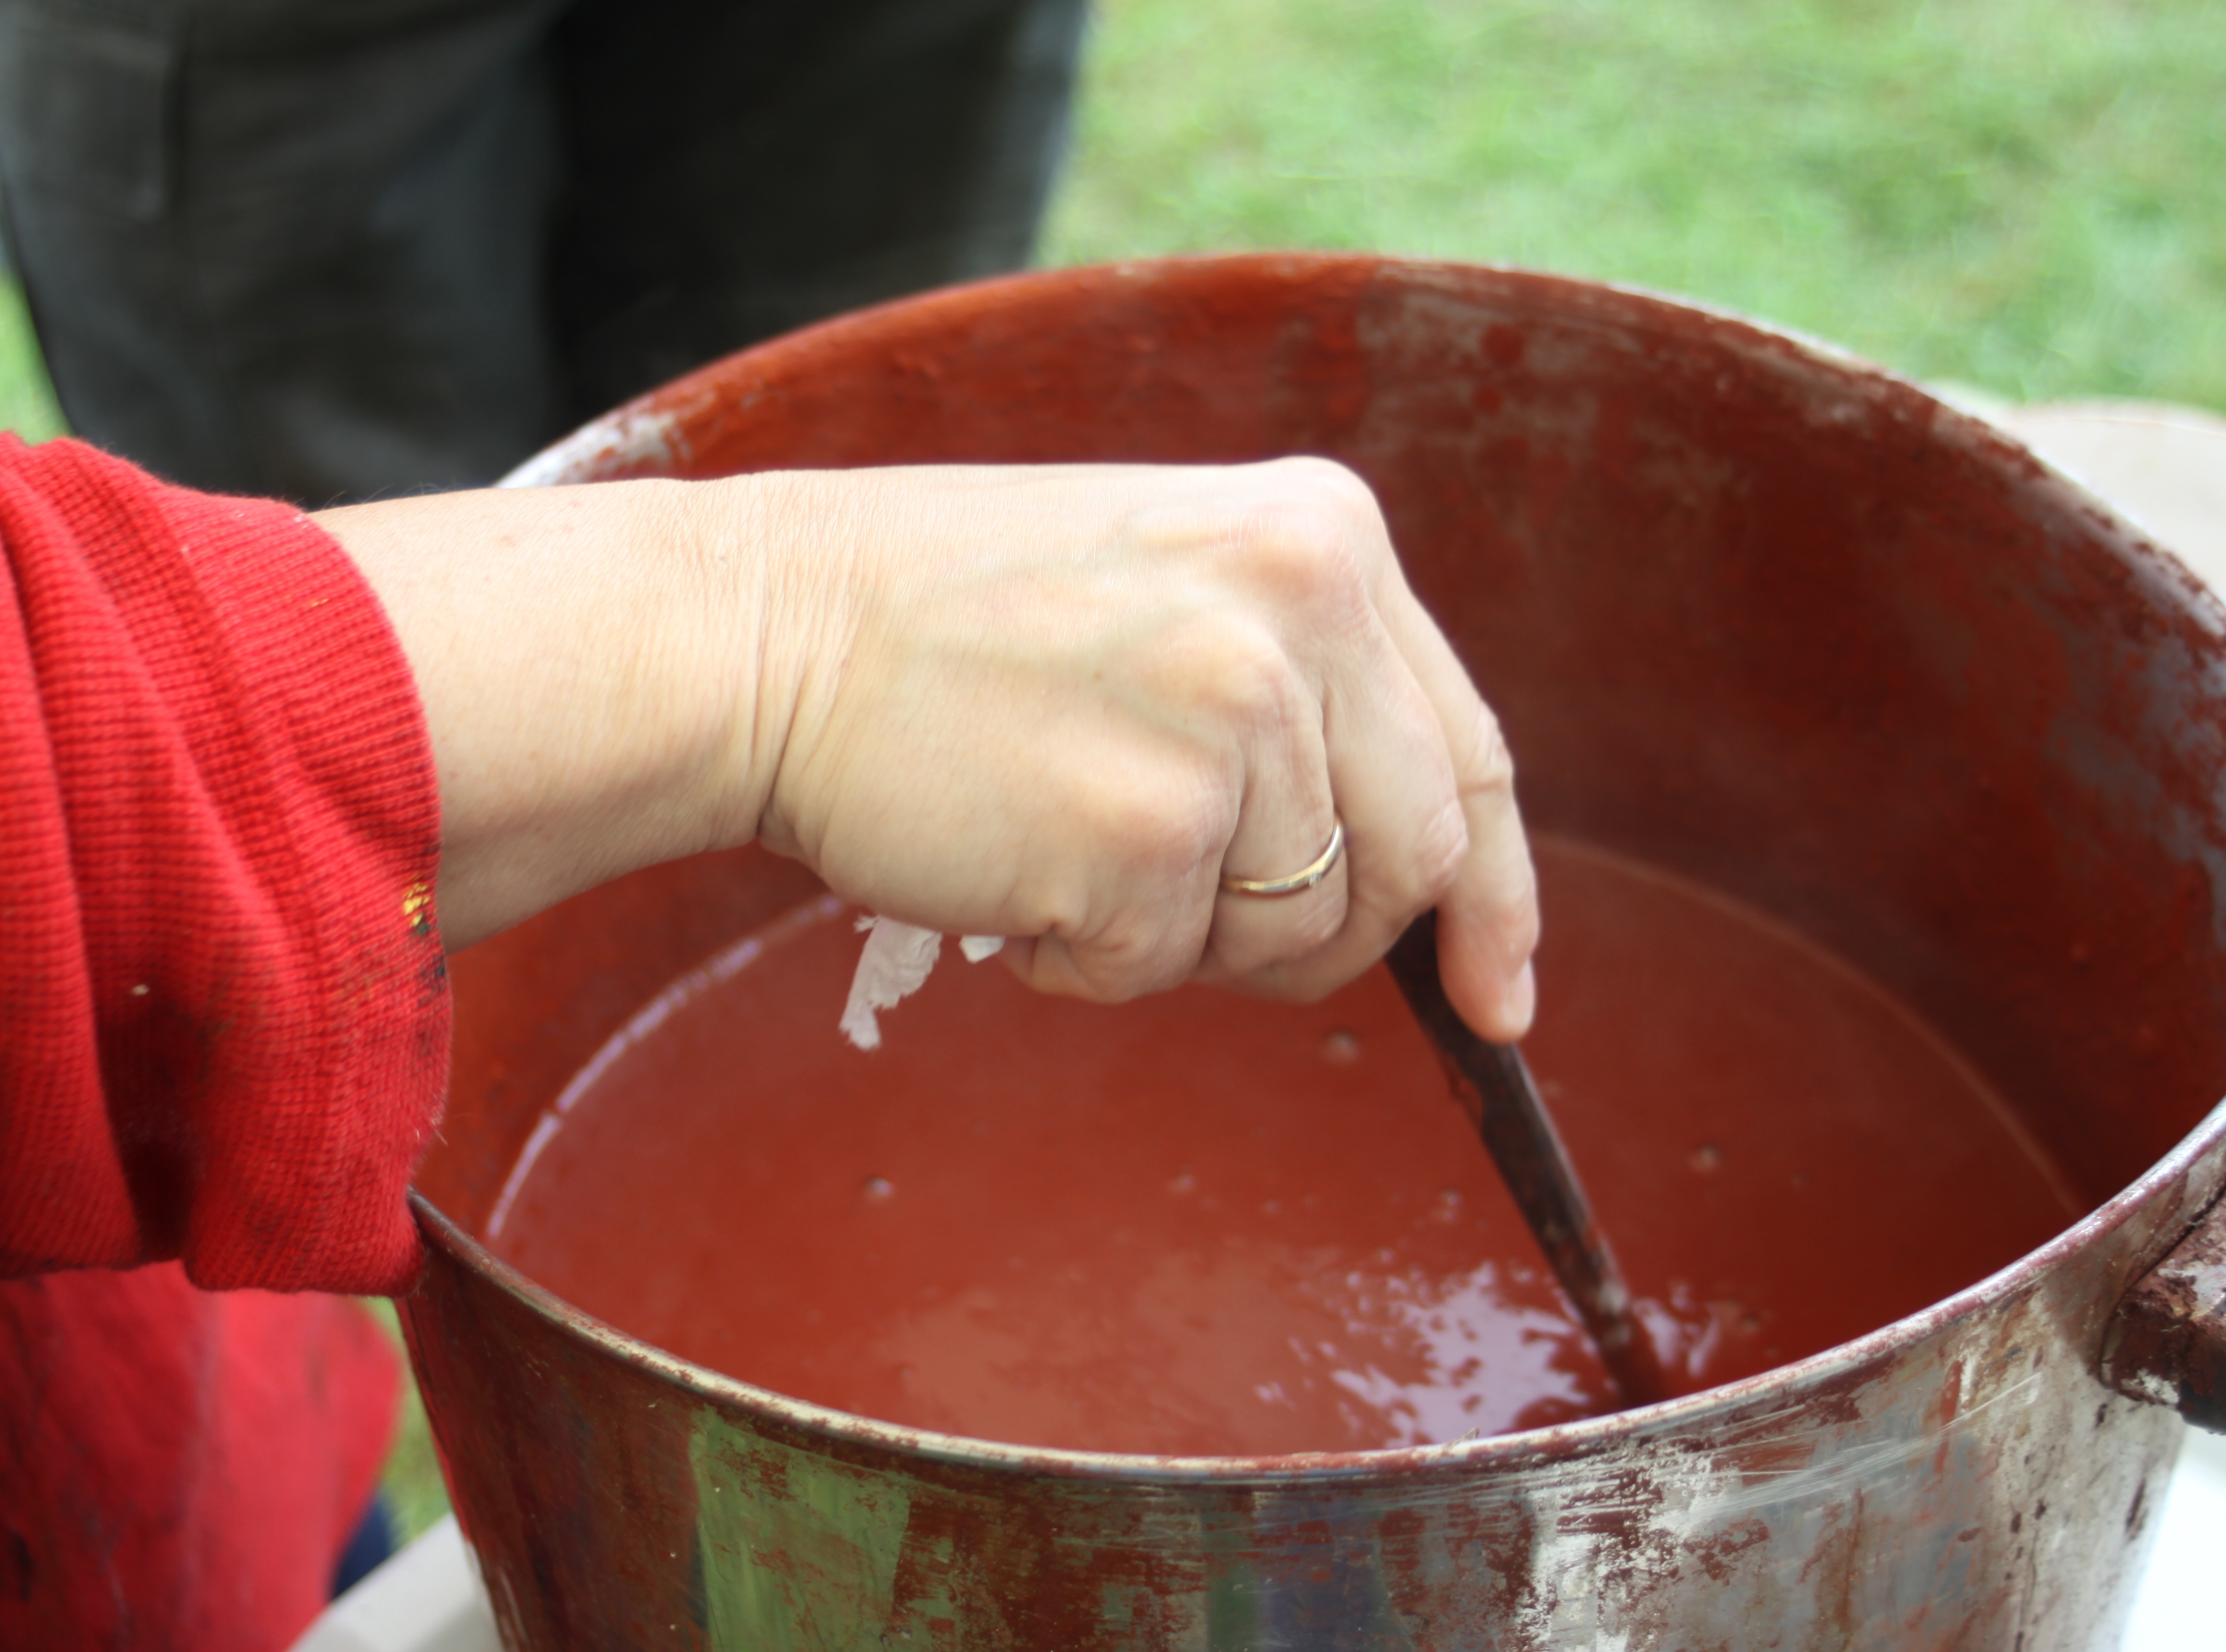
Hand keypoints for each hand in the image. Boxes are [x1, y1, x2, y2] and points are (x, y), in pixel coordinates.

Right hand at [319, 458, 1537, 1040]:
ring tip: (1059, 842)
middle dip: (1318, 935)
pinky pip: (1162, 969)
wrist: (764, 634)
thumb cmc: (949, 625)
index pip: (1470, 752)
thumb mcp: (1175, 585)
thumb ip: (1303, 687)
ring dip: (1179, 938)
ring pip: (1291, 934)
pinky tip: (1006, 870)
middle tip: (1186, 918)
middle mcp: (1301, 612)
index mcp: (1324, 535)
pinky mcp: (1140, 831)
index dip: (1499, 894)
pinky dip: (1084, 961)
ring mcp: (1226, 721)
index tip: (1498, 993)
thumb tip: (1424, 872)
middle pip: (1408, 863)